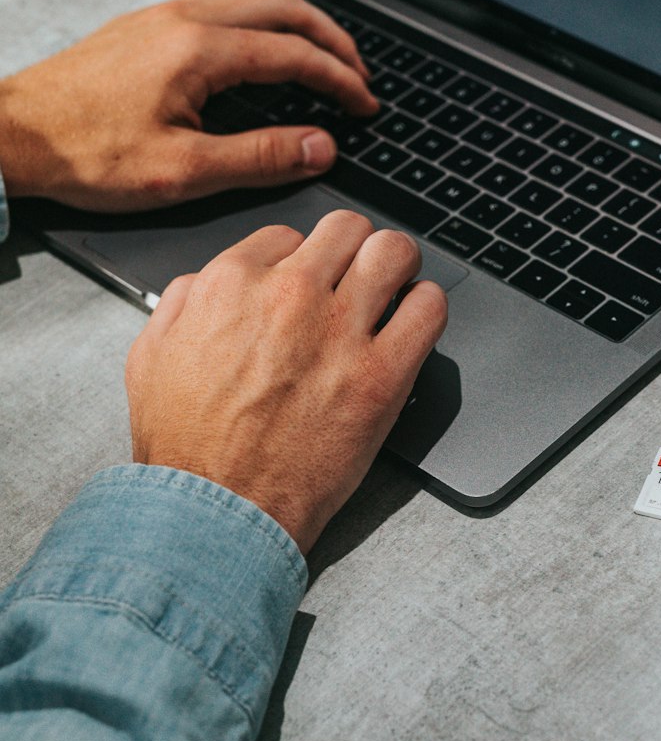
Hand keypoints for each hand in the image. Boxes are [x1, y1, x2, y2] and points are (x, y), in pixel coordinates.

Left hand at [0, 0, 376, 210]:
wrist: (12, 133)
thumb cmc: (83, 153)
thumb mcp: (181, 171)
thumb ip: (259, 157)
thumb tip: (318, 146)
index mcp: (200, 51)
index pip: (295, 54)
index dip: (340, 80)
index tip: (364, 104)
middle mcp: (184, 20)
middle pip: (282, 7)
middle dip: (331, 37)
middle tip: (358, 71)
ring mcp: (162, 16)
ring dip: (296, 18)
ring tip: (320, 48)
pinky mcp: (144, 26)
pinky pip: (218, 0)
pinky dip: (258, 14)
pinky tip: (257, 40)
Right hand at [125, 212, 447, 552]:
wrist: (217, 512)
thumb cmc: (185, 445)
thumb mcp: (151, 356)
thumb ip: (183, 302)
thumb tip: (208, 281)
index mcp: (232, 283)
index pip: (288, 235)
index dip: (300, 260)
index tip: (308, 284)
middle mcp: (290, 295)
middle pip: (346, 229)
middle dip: (351, 250)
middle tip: (355, 278)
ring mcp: (340, 331)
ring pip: (394, 251)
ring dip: (396, 266)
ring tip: (393, 290)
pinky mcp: (382, 374)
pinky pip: (429, 308)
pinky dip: (426, 308)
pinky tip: (412, 324)